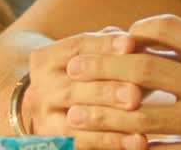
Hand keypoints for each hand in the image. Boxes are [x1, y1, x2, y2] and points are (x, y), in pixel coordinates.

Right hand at [19, 28, 145, 140]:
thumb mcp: (94, 57)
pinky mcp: (55, 142)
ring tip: (141, 117)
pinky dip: (113, 141)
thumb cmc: (88, 77)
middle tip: (136, 93)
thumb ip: (111, 48)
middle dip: (108, 88)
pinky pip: (85, 143)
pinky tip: (139, 141)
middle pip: (75, 85)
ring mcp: (44, 118)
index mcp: (46, 59)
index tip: (131, 44)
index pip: (77, 46)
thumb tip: (139, 40)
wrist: (55, 111)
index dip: (105, 45)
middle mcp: (39, 88)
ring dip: (111, 117)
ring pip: (78, 117)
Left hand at [59, 14, 180, 148]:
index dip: (135, 30)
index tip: (112, 40)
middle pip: (143, 69)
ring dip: (103, 116)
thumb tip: (142, 37)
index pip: (168, 28)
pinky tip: (113, 148)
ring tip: (76, 117)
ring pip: (143, 116)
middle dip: (102, 69)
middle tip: (73, 71)